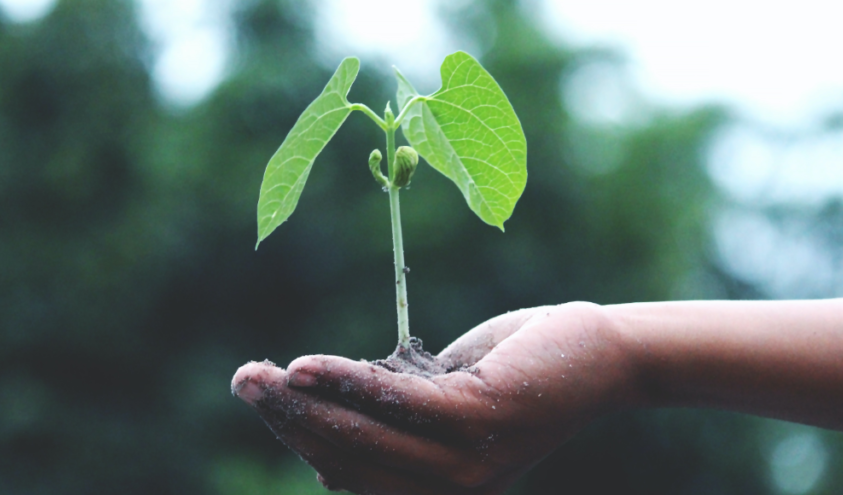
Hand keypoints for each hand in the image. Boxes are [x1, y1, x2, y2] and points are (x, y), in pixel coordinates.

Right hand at [231, 302, 639, 493]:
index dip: (300, 437)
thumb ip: (394, 413)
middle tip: (243, 380)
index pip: (350, 473)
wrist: (599, 355)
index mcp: (437, 491)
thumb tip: (327, 410)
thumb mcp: (445, 397)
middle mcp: (450, 491)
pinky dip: (348, 383)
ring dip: (304, 404)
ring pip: (364, 437)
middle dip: (288, 420)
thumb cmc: (518, 370)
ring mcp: (466, 462)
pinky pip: (398, 404)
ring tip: (259, 375)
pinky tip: (306, 366)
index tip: (264, 398)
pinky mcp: (480, 420)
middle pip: (348, 459)